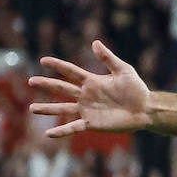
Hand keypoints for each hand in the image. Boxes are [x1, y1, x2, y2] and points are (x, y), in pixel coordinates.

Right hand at [29, 41, 150, 137]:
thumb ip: (108, 58)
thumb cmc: (137, 89)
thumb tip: (95, 42)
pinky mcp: (92, 123)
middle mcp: (86, 95)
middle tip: (31, 81)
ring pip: (63, 108)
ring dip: (48, 109)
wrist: (145, 109)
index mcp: (92, 81)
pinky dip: (61, 131)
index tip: (43, 60)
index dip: (58, 65)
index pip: (71, 71)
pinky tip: (48, 134)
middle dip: (46, 84)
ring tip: (32, 108)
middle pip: (62, 88)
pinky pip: (73, 127)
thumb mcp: (123, 70)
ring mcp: (87, 109)